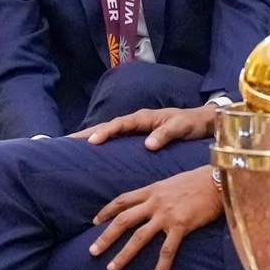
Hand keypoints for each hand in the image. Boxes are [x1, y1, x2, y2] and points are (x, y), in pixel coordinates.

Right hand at [71, 104, 217, 150]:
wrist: (202, 121)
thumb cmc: (192, 123)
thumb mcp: (182, 127)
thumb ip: (165, 134)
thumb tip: (147, 145)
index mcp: (144, 117)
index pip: (120, 124)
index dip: (105, 132)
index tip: (92, 142)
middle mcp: (137, 121)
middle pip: (108, 125)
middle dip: (88, 132)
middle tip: (67, 141)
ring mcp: (137, 128)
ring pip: (110, 131)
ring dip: (92, 136)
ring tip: (72, 146)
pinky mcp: (139, 135)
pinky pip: (117, 138)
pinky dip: (104, 141)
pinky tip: (94, 152)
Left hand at [89, 166, 222, 269]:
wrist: (219, 179)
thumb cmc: (200, 180)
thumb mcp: (173, 182)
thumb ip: (161, 193)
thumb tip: (153, 202)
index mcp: (152, 190)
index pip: (122, 200)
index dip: (107, 211)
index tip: (95, 222)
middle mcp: (155, 202)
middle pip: (123, 220)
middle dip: (106, 237)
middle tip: (92, 251)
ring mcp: (166, 214)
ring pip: (138, 237)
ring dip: (123, 254)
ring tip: (111, 269)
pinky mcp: (181, 225)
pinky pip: (167, 251)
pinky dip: (160, 268)